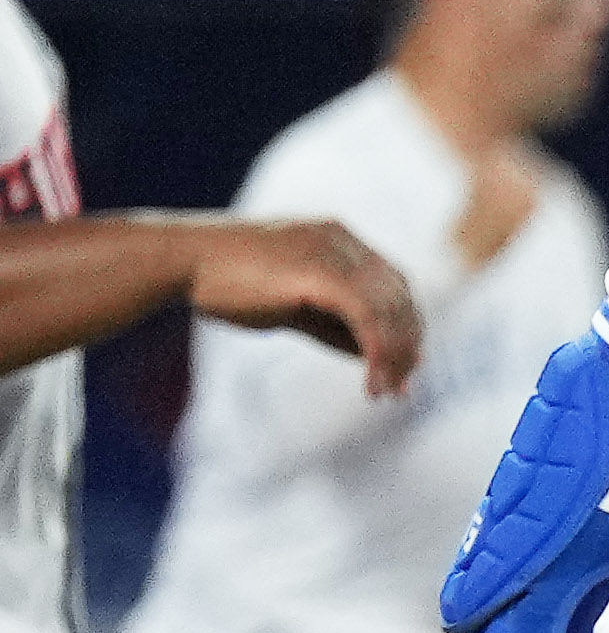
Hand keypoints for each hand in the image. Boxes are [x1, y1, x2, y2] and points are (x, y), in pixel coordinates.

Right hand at [193, 218, 417, 397]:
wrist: (177, 261)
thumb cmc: (225, 284)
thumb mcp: (293, 306)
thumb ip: (336, 327)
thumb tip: (374, 359)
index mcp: (338, 239)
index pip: (394, 284)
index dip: (406, 326)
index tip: (405, 365)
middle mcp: (342, 240)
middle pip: (400, 297)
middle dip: (407, 345)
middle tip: (401, 387)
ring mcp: (332, 251)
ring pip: (390, 309)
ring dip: (396, 356)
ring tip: (386, 392)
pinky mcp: (320, 272)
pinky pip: (369, 318)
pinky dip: (379, 354)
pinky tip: (372, 385)